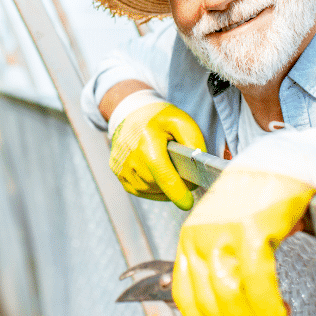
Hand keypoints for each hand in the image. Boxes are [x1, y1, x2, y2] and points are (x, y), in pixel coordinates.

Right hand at [108, 91, 205, 209]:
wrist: (129, 112)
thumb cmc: (157, 118)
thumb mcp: (181, 121)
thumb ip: (193, 142)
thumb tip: (198, 166)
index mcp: (147, 142)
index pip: (163, 175)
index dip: (177, 192)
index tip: (188, 203)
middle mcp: (130, 157)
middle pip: (158, 185)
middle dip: (174, 186)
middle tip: (185, 175)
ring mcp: (121, 167)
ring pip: (149, 190)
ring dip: (163, 187)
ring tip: (169, 170)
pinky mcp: (118, 173)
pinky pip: (140, 190)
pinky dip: (152, 187)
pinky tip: (157, 175)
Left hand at [171, 129, 315, 315]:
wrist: (282, 163)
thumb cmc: (256, 201)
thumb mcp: (225, 232)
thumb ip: (220, 264)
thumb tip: (226, 312)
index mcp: (189, 239)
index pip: (187, 297)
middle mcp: (199, 235)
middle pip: (211, 303)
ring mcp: (223, 230)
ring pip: (232, 296)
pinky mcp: (251, 225)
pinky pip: (258, 279)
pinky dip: (268, 307)